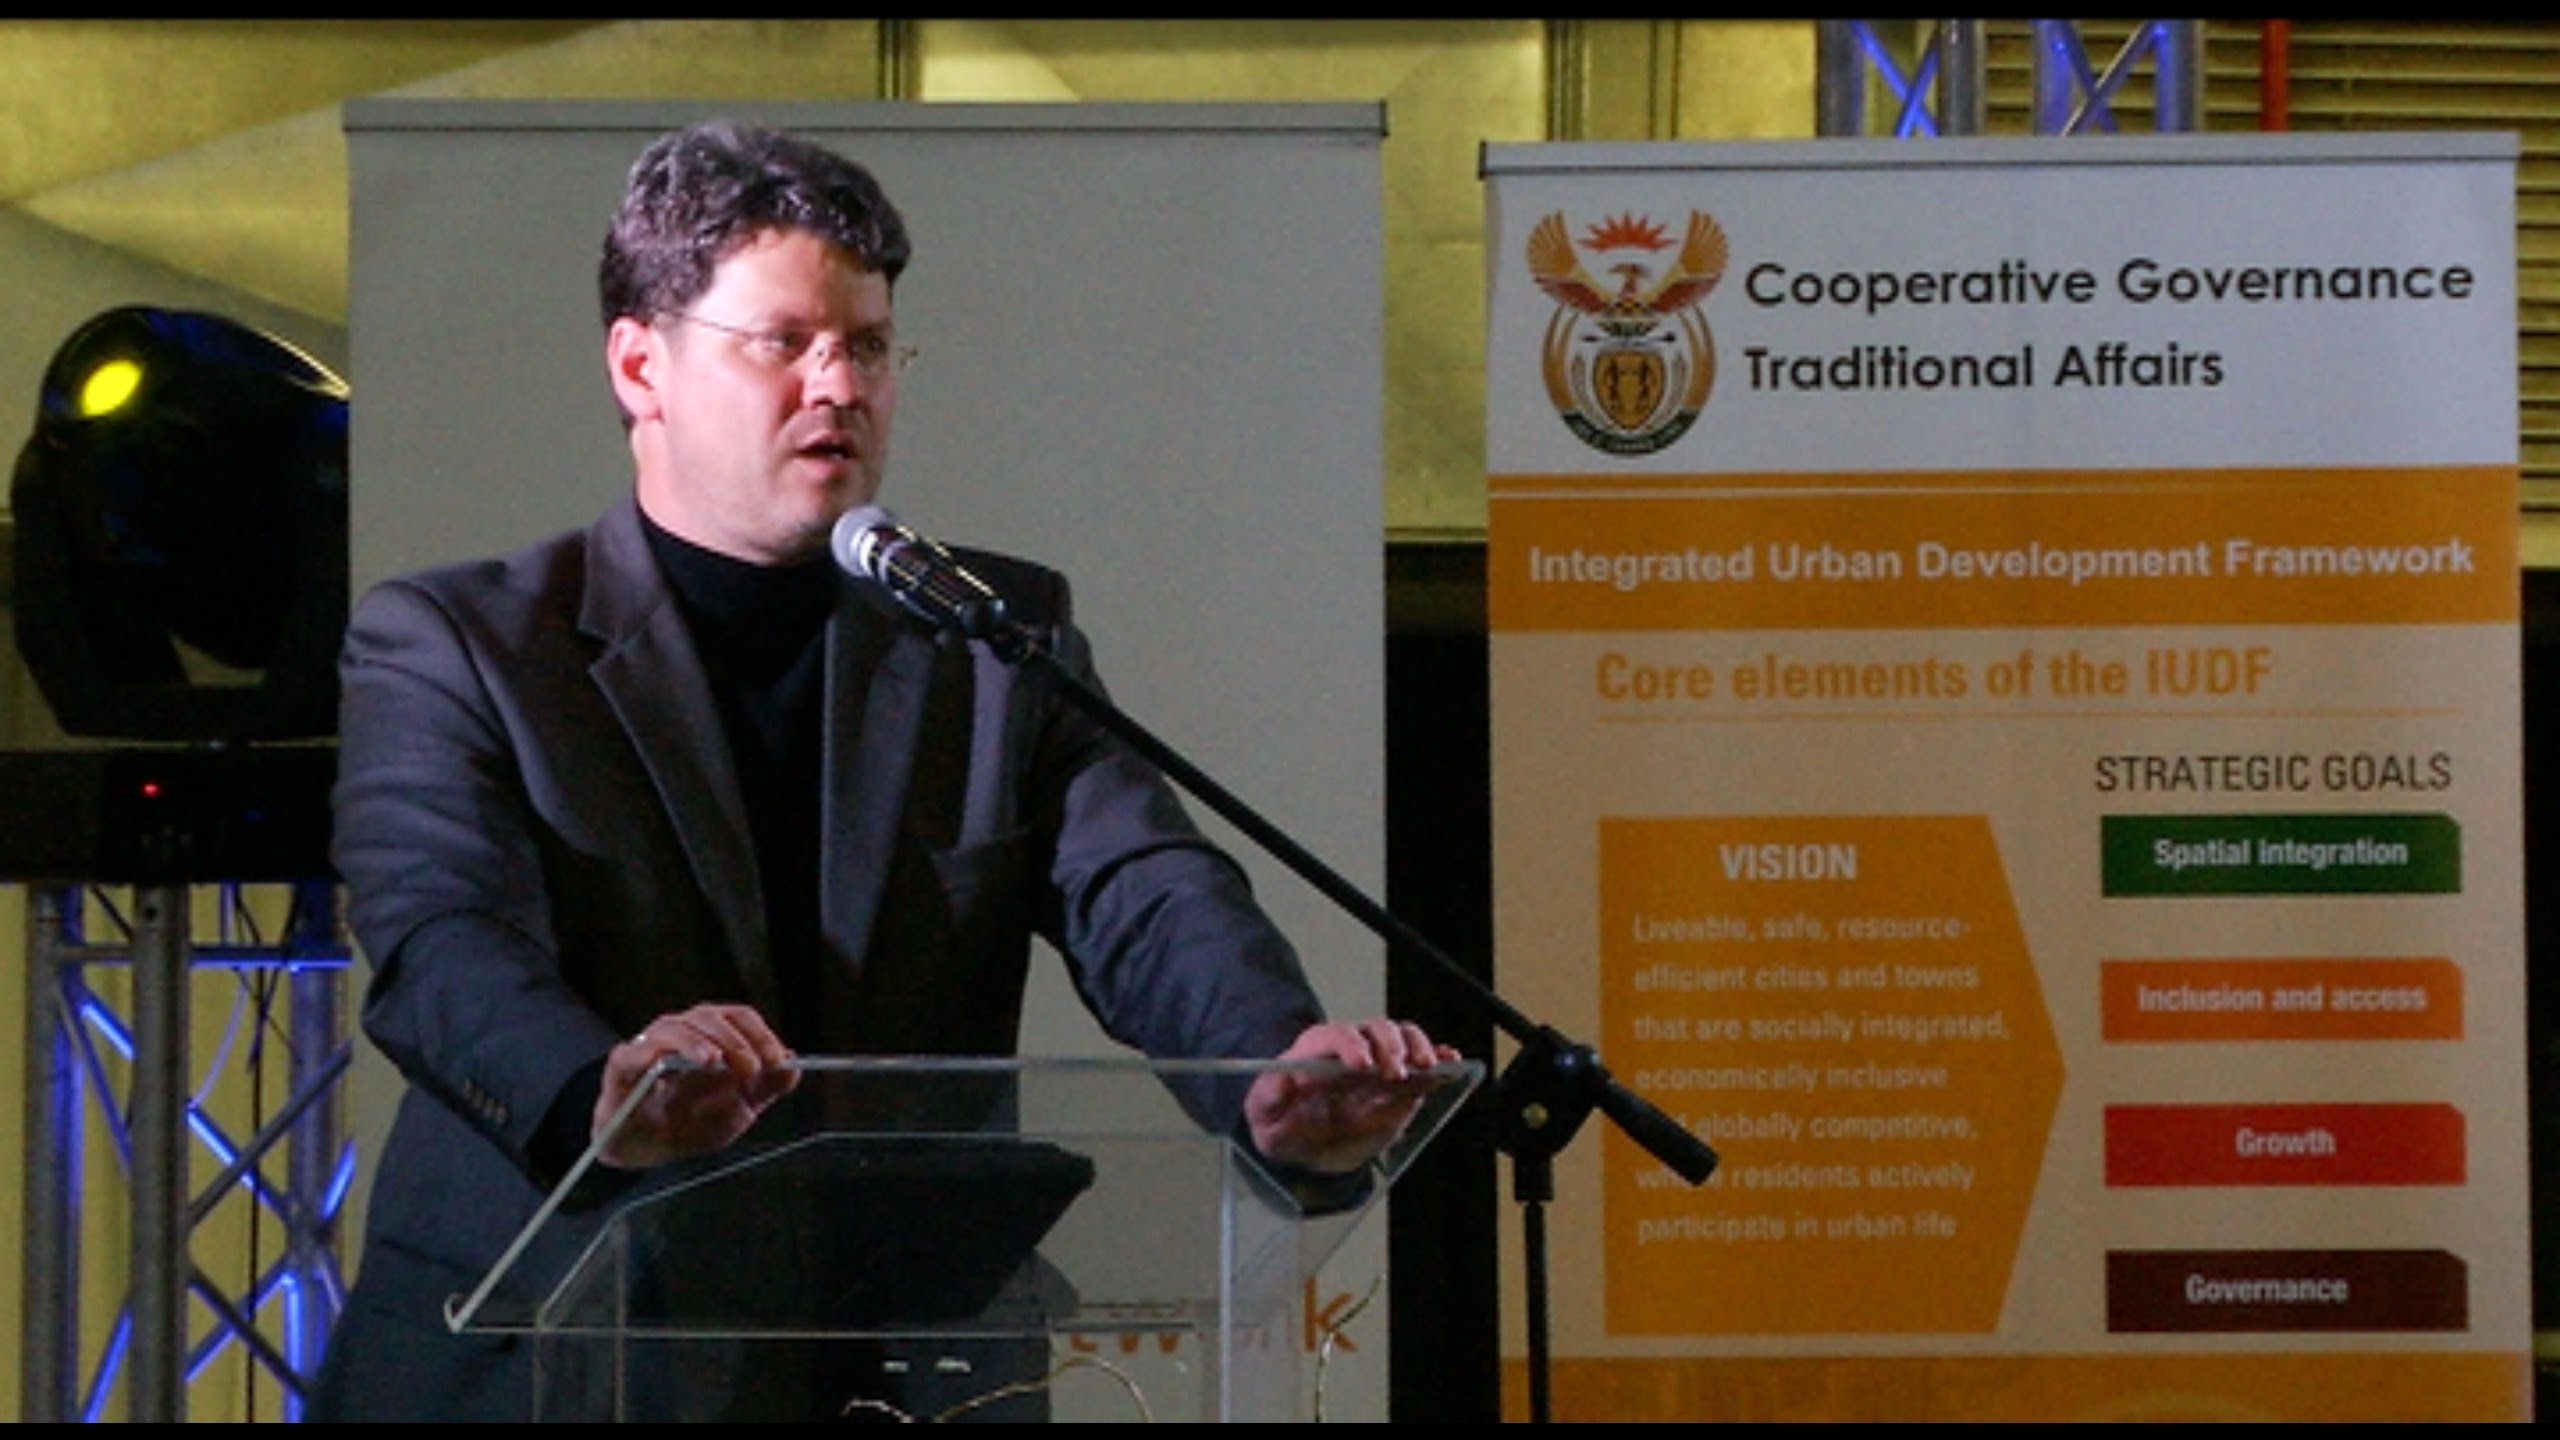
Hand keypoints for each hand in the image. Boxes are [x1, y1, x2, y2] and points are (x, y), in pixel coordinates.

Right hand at [592, 1002, 799, 1168]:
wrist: (645, 1150)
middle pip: (709, 1016)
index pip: (738, 1018)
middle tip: (750, 1067)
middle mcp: (681, 1033)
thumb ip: (765, 1090)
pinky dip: (647, 1054)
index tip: (778, 1060)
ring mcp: (649, 1047)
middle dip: (735, 1040)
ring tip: (713, 1061)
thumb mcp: (737, 1110)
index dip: (761, 1035)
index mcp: (711, 1037)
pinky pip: (632, 1053)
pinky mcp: (621, 1068)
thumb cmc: (689, 1121)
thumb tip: (794, 1066)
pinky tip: (660, 1064)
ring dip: (697, 1042)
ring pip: (674, 1027)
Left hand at [1244, 1018, 1460, 1173]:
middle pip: (1375, 1029)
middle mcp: (1350, 1049)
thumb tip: (1280, 1079)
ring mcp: (1377, 1062)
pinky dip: (1440, 1060)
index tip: (1364, 1065)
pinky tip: (1453, 1067)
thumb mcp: (1266, 1115)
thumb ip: (1272, 1097)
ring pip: (1402, 1037)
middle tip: (1398, 1073)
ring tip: (1430, 1067)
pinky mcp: (1399, 1080)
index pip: (1334, 1034)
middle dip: (1391, 1045)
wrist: (1303, 1140)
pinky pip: (1421, 1063)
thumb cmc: (1282, 1122)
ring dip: (1419, 1048)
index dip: (1351, 1044)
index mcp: (1315, 1052)